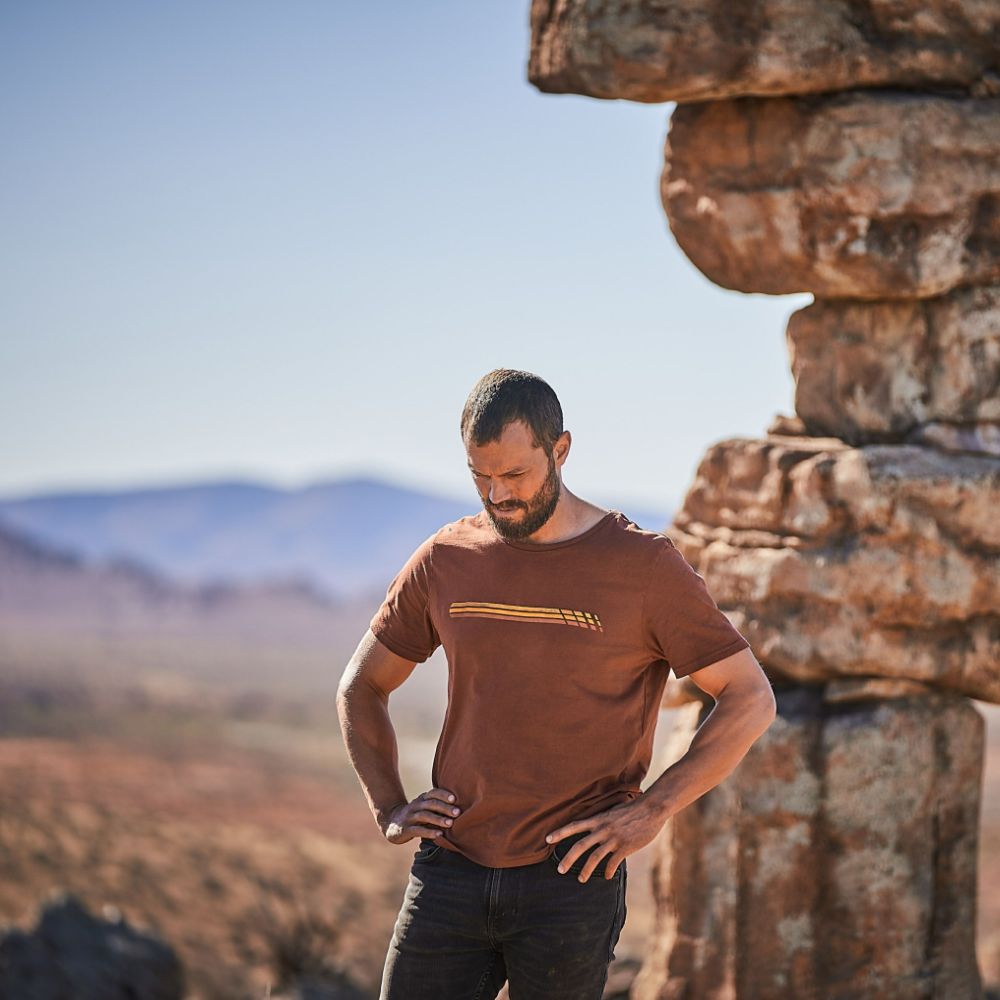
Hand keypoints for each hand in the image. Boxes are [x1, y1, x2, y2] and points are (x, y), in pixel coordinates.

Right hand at [381, 787, 461, 844]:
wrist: (392, 823)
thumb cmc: (416, 815)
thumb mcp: (425, 807)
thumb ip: (438, 805)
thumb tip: (462, 806)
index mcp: (422, 798)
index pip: (433, 793)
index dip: (443, 795)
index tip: (454, 799)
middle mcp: (416, 805)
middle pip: (431, 804)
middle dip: (445, 807)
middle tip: (457, 812)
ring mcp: (410, 817)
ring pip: (425, 816)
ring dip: (438, 819)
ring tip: (450, 823)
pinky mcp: (406, 829)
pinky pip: (418, 830)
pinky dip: (429, 832)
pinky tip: (439, 834)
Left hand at [545, 794, 662, 882]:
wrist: (652, 808)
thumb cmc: (634, 808)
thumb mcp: (614, 810)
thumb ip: (604, 821)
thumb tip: (597, 828)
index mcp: (599, 819)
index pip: (574, 826)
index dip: (560, 832)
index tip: (547, 839)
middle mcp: (603, 829)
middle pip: (580, 845)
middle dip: (568, 858)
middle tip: (560, 869)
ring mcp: (614, 838)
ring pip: (594, 857)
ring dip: (586, 870)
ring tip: (580, 879)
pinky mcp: (625, 847)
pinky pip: (613, 863)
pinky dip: (607, 871)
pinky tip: (606, 876)